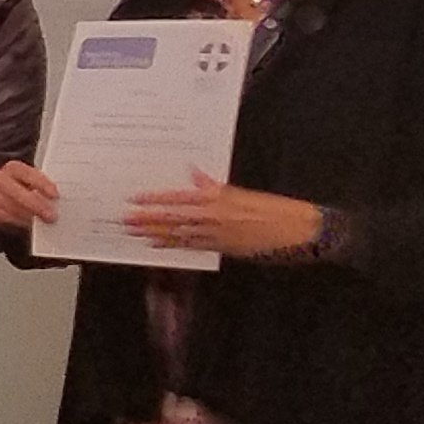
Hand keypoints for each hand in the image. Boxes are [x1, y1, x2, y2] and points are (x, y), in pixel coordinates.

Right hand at [0, 159, 58, 227]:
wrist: (2, 192)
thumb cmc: (24, 185)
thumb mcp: (33, 180)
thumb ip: (42, 185)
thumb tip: (55, 198)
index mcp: (13, 167)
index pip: (28, 174)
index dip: (42, 184)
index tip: (55, 195)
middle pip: (17, 192)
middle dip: (35, 205)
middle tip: (50, 216)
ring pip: (11, 207)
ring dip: (29, 215)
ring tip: (43, 220)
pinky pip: (4, 216)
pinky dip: (19, 220)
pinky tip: (30, 222)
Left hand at [125, 173, 322, 258]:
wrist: (300, 231)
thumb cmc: (276, 209)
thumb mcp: (246, 193)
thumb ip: (215, 186)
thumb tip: (194, 174)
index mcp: (220, 200)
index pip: (180, 199)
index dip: (156, 199)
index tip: (135, 198)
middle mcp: (215, 218)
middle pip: (173, 218)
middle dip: (147, 219)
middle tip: (123, 219)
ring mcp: (217, 236)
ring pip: (178, 234)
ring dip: (154, 233)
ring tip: (132, 232)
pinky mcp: (222, 248)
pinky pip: (191, 247)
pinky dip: (172, 245)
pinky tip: (156, 245)